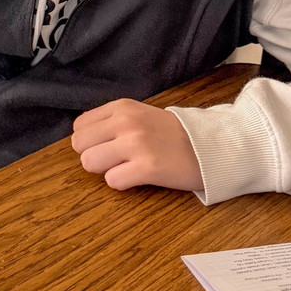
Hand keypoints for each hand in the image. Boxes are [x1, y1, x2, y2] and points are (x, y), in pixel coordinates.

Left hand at [70, 99, 202, 191]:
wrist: (210, 146)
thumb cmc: (172, 134)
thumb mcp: (139, 114)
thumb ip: (111, 121)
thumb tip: (83, 139)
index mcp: (121, 107)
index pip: (79, 126)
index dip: (90, 141)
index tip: (106, 146)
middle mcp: (125, 122)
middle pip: (80, 145)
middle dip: (93, 156)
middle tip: (115, 160)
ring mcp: (136, 144)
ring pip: (90, 162)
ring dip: (105, 170)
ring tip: (126, 167)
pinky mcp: (147, 167)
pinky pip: (112, 180)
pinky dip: (122, 183)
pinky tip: (138, 177)